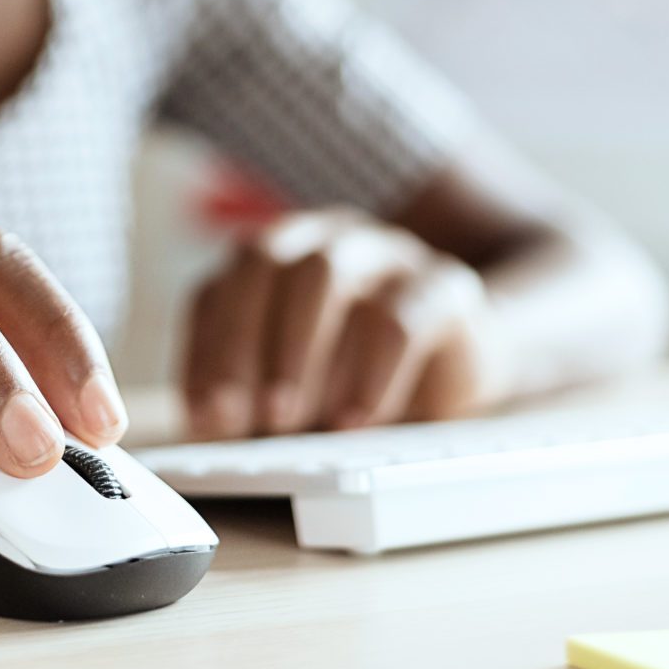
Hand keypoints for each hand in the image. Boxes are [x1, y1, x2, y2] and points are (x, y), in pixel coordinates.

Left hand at [180, 207, 509, 439]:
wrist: (461, 361)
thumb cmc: (355, 377)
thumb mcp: (291, 392)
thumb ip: (247, 399)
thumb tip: (209, 427)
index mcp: (273, 258)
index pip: (220, 288)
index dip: (207, 350)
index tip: (207, 414)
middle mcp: (324, 240)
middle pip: (266, 263)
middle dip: (244, 343)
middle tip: (244, 416)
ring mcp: (384, 252)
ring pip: (327, 272)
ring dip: (298, 351)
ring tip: (289, 418)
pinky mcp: (443, 284)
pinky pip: (402, 315)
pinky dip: (372, 372)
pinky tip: (356, 420)